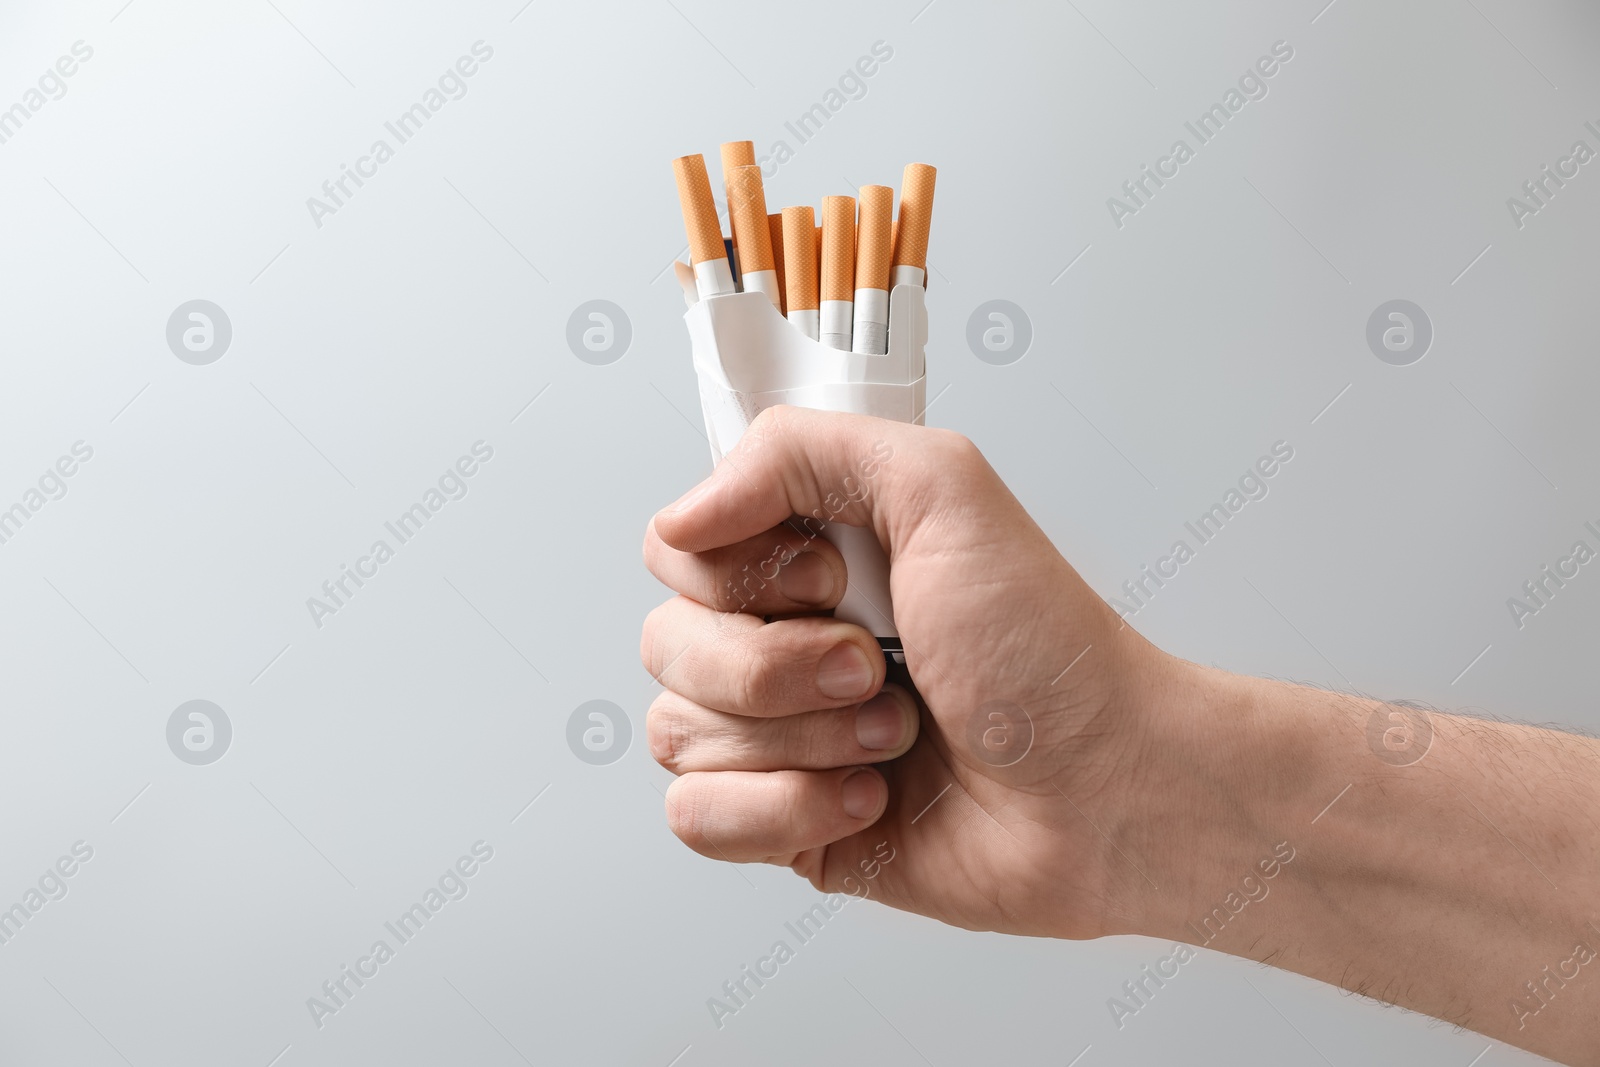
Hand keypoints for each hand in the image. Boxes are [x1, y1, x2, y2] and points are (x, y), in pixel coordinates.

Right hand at [641, 405, 1174, 938]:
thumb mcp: (941, 488)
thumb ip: (798, 451)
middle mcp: (782, 640)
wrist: (1105, 791)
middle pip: (666, 643)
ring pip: (677, 733)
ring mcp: (778, 737)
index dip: (739, 570)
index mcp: (807, 555)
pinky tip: (868, 799)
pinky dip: (786, 811)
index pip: (676, 548)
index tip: (833, 578)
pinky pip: (697, 818)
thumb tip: (681, 516)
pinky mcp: (782, 824)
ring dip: (803, 739)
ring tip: (895, 734)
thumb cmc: (1047, 651)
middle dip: (777, 666)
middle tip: (873, 665)